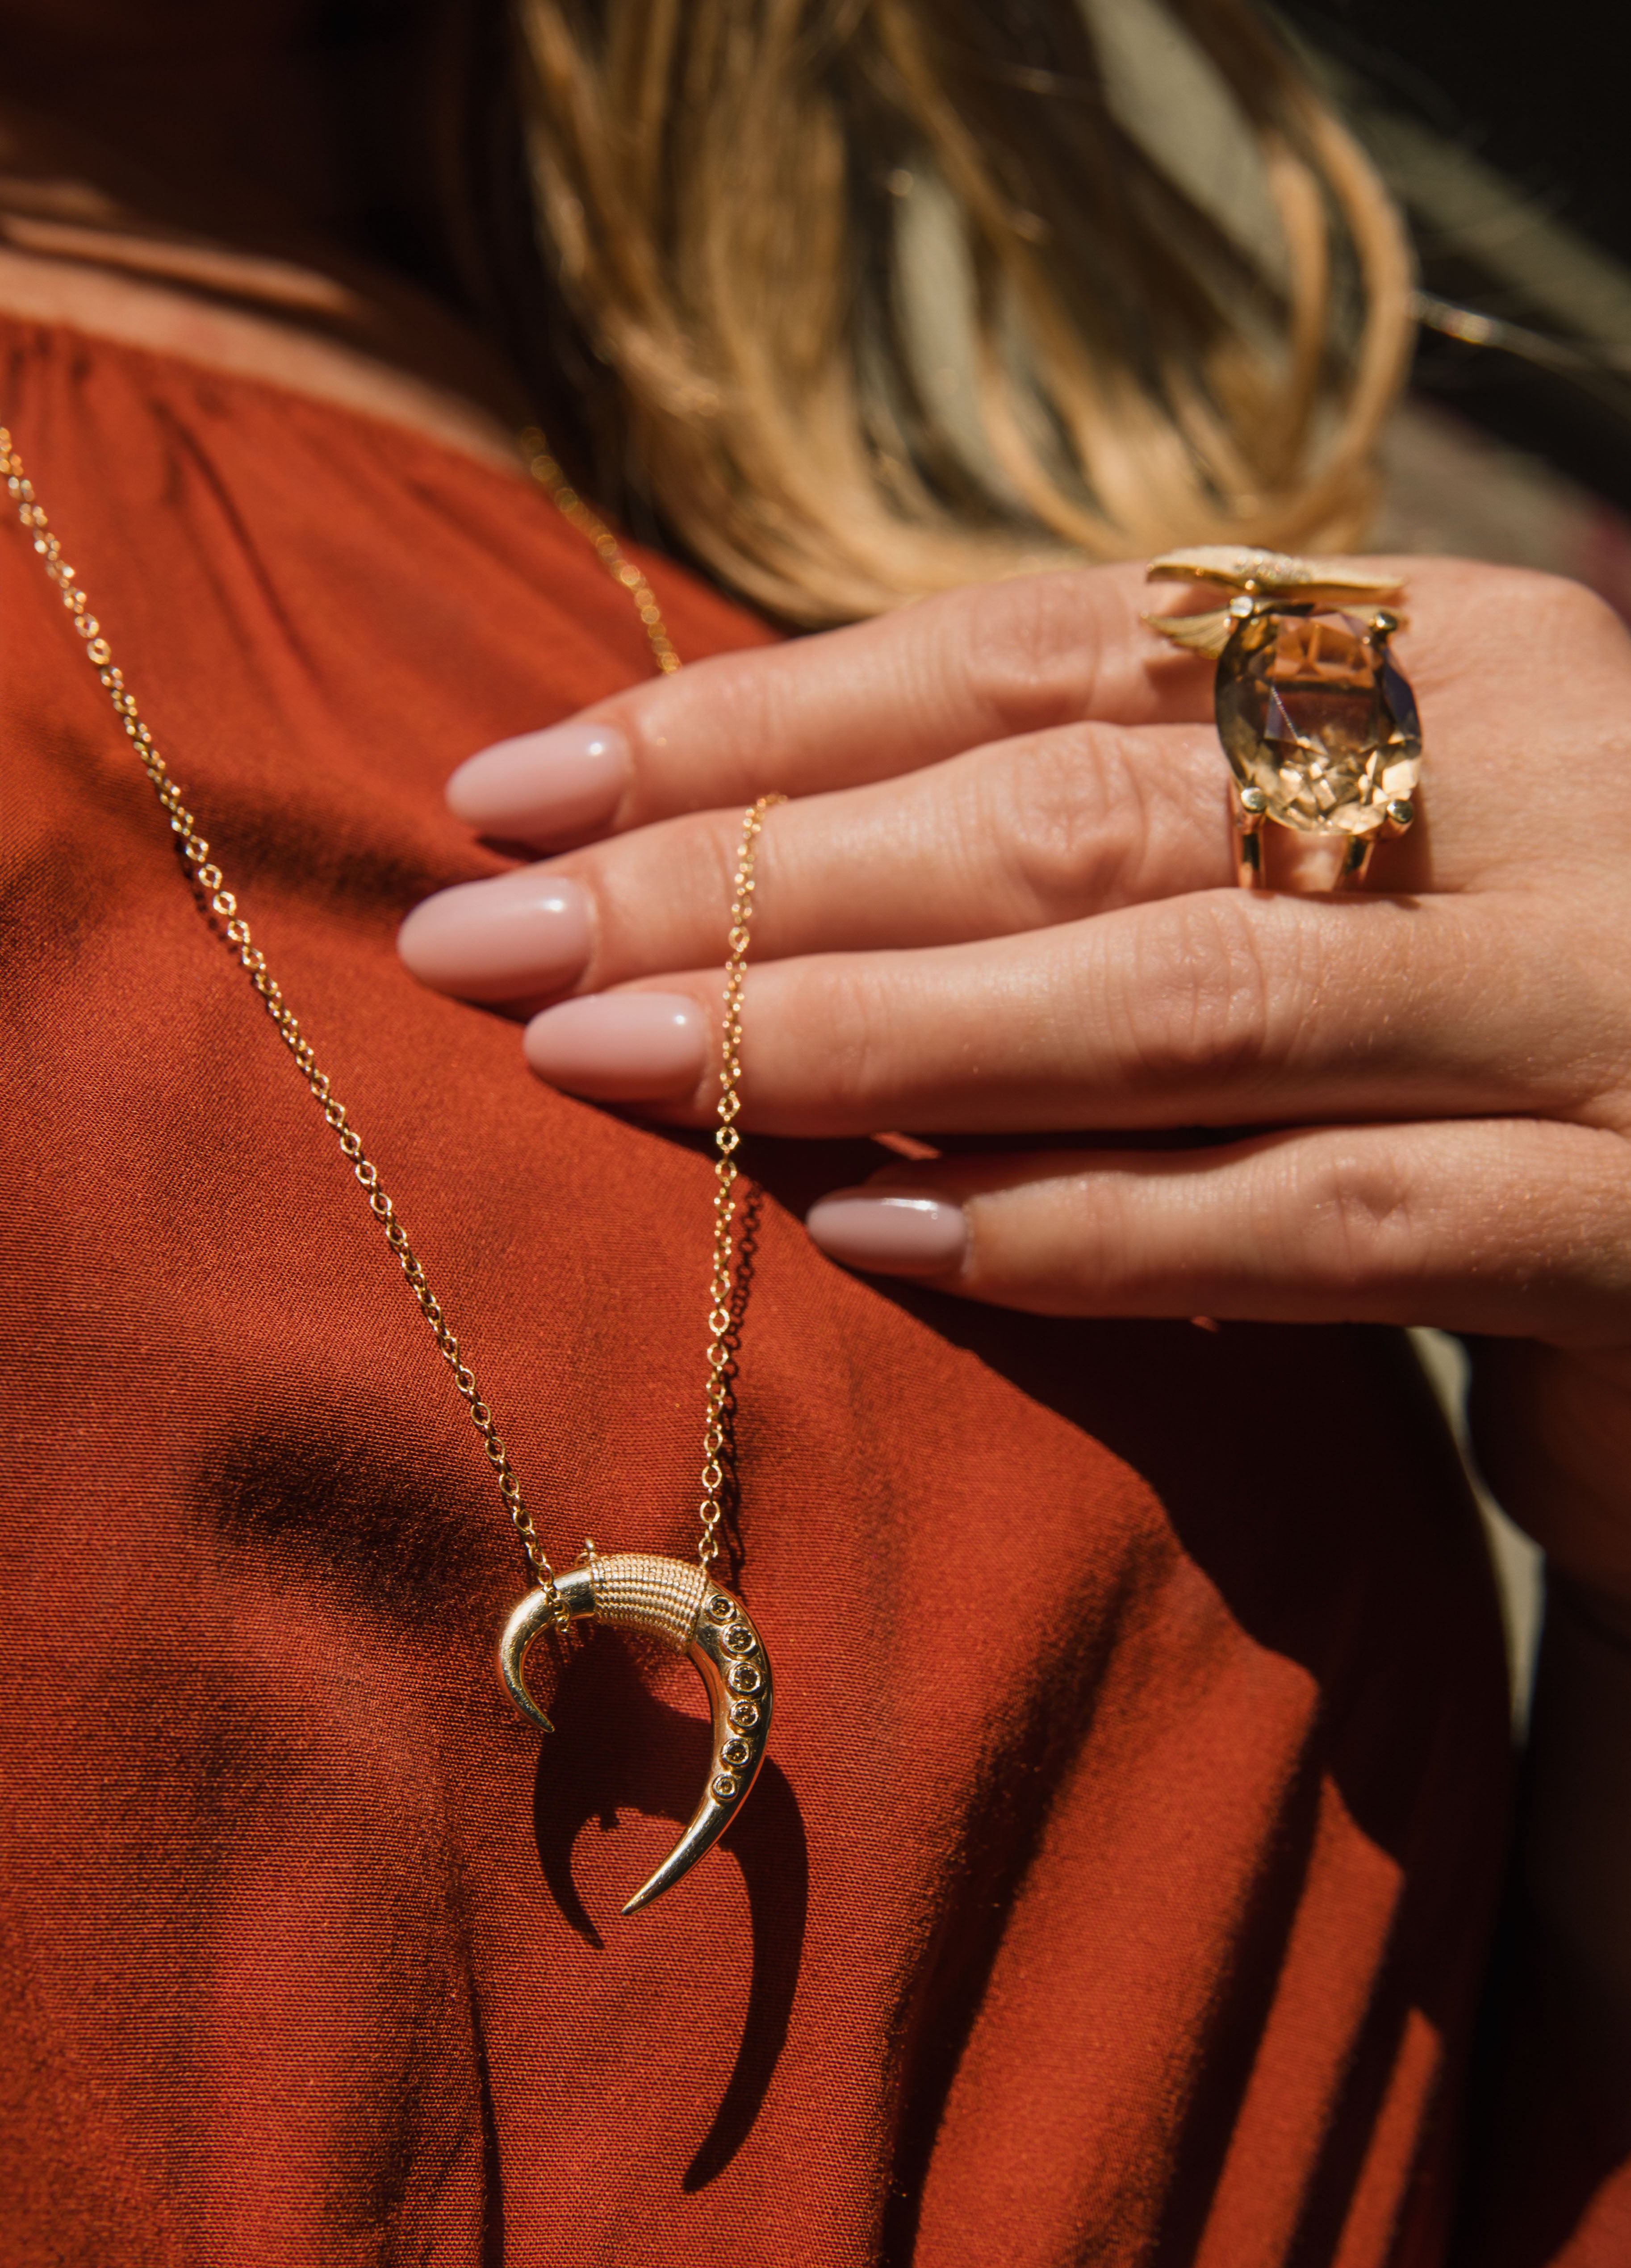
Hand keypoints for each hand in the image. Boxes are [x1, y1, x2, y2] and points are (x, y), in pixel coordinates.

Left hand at [399, 561, 1630, 1601]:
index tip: (529, 780)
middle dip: (748, 876)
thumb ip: (1139, 836)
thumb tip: (778, 856)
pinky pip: (1322, 1221)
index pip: (1047, 648)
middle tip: (488, 932)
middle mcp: (1528, 794)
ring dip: (858, 1041)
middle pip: (1066, 813)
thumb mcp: (1346, 871)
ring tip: (608, 1067)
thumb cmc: (1518, 1034)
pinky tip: (883, 1239)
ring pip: (1169, 1002)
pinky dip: (1092, 1229)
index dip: (771, 713)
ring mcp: (1598, 1006)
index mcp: (1452, 658)